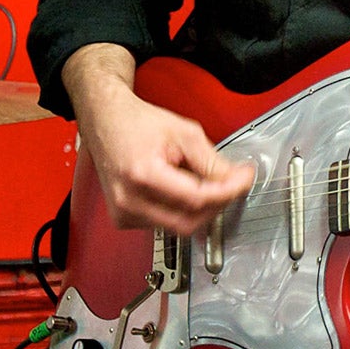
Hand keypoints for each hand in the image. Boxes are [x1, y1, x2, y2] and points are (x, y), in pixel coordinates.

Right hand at [71, 57, 253, 238]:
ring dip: (198, 208)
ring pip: (179, 226)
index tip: (244, 180)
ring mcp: (124, 214)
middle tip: (231, 184)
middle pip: (189, 221)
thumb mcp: (183, 133)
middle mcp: (129, 201)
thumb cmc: (136, 123)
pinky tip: (178, 188)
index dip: (227, 191)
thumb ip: (212, 161)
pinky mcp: (124, 220)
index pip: (197, 199)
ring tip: (197, 179)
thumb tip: (236, 180)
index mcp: (142, 175)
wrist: (106, 122)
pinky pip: (164, 225)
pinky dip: (180, 210)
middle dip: (217, 204)